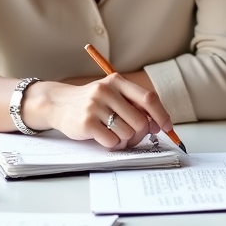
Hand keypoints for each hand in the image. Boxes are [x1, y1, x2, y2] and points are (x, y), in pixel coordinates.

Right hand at [21, 75, 171, 149]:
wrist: (58, 103)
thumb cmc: (92, 102)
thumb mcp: (113, 94)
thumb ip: (133, 104)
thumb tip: (157, 124)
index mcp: (118, 81)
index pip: (149, 98)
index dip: (161, 115)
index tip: (167, 128)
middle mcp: (107, 91)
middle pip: (140, 121)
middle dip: (140, 133)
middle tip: (132, 135)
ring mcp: (95, 106)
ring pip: (127, 133)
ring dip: (125, 140)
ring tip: (114, 134)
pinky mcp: (86, 123)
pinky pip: (112, 142)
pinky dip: (113, 145)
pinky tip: (104, 137)